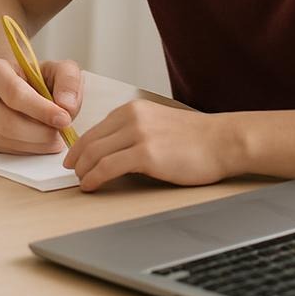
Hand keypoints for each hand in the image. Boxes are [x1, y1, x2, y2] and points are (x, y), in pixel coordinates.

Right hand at [0, 56, 80, 153]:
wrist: (17, 88)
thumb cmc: (37, 79)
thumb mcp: (57, 70)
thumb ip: (68, 80)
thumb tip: (66, 106)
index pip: (14, 92)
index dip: (41, 109)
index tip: (64, 119)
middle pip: (8, 122)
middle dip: (41, 133)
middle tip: (61, 133)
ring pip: (6, 140)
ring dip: (37, 144)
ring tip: (53, 135)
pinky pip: (5, 151)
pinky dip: (28, 150)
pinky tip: (38, 140)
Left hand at [64, 100, 238, 190]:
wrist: (222, 141)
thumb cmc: (195, 138)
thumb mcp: (157, 123)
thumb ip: (134, 130)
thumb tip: (112, 149)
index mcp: (132, 110)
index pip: (96, 129)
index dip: (80, 146)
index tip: (74, 158)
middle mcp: (131, 117)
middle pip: (91, 140)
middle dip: (77, 158)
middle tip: (71, 172)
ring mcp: (138, 134)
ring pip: (96, 153)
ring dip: (83, 170)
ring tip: (80, 181)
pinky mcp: (146, 154)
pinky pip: (109, 166)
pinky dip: (95, 177)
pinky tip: (91, 185)